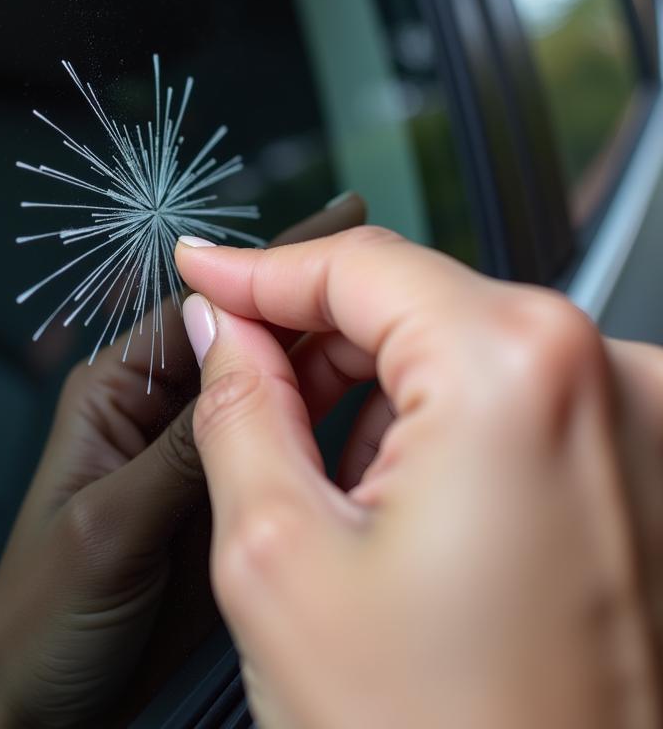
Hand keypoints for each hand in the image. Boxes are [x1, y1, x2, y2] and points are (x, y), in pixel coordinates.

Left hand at [0, 194, 367, 728]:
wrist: (48, 708)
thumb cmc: (42, 615)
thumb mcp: (110, 529)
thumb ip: (177, 455)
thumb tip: (238, 372)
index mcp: (116, 394)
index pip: (200, 311)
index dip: (266, 271)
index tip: (336, 227)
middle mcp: (162, 416)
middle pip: (248, 347)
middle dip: (313, 316)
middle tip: (389, 294)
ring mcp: (201, 463)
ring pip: (277, 401)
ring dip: (331, 375)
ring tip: (398, 350)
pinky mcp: (230, 509)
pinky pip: (287, 462)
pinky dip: (330, 442)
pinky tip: (376, 432)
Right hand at [176, 227, 662, 728]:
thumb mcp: (279, 559)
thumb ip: (237, 409)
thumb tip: (223, 332)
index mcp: (515, 373)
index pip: (359, 264)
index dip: (260, 268)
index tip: (206, 273)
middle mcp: (610, 382)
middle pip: (417, 301)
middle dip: (314, 333)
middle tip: (238, 376)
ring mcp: (646, 431)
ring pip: (463, 349)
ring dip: (375, 385)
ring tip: (322, 477)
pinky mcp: (649, 477)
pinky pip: (517, 401)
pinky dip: (440, 423)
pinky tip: (396, 498)